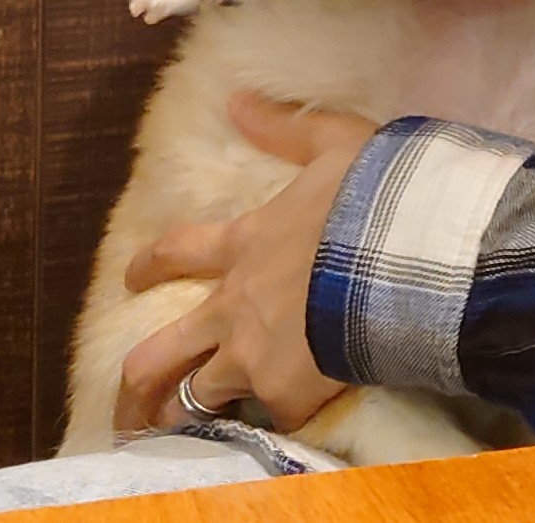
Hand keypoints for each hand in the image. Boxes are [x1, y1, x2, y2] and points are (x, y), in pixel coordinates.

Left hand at [114, 92, 374, 435]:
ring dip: (180, 416)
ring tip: (170, 435)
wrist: (404, 251)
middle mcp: (234, 305)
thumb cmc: (371, 194)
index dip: (149, 265)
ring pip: (193, 400)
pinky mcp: (287, 392)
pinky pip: (269, 419)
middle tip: (131, 394)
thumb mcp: (333, 143)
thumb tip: (237, 98)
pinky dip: (271, 421)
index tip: (131, 278)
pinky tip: (270, 429)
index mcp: (244, 244)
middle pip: (159, 352)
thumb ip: (285, 127)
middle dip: (138, 377)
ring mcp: (254, 355)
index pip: (178, 253)